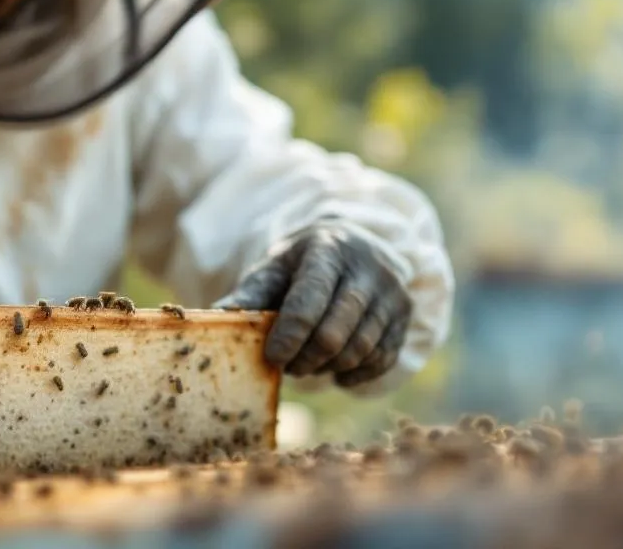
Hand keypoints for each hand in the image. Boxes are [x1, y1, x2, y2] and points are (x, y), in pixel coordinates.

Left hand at [211, 218, 411, 387]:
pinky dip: (355, 374)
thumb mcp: (273, 271)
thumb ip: (249, 296)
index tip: (272, 357)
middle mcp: (367, 267)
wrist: (352, 248)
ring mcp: (392, 291)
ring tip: (308, 362)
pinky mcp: (406, 315)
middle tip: (287, 364)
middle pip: (336, 332)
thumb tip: (216, 317)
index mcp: (327, 249)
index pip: (309, 300)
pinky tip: (335, 368)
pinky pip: (382, 360)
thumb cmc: (301, 267)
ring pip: (360, 350)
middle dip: (306, 358)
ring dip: (328, 367)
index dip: (289, 335)